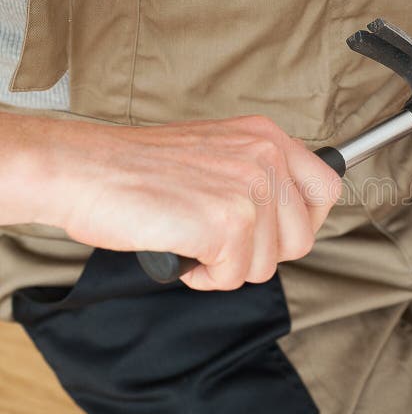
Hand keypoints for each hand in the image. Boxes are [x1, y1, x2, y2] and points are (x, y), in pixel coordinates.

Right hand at [34, 115, 340, 290]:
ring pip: (268, 264)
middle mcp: (265, 157)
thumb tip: (288, 215)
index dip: (306, 220)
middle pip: (302, 238)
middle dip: (261, 254)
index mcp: (266, 136)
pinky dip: (205, 276)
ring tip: (195, 241)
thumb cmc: (139, 168)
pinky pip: (233, 276)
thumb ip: (258, 174)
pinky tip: (183, 251)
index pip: (327, 187)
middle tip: (223, 242)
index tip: (278, 232)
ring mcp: (249, 188)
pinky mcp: (227, 222)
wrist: (83, 168)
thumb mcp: (217, 152)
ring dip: (229, 267)